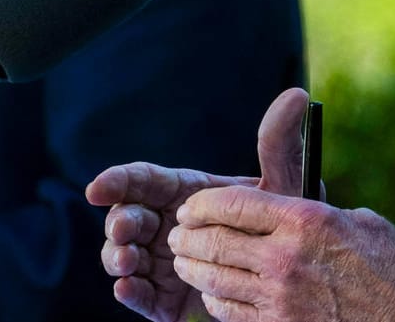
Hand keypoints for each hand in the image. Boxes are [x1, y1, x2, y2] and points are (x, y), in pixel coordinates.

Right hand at [87, 87, 312, 321]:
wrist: (291, 278)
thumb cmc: (280, 225)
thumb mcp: (281, 185)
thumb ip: (279, 144)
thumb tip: (297, 96)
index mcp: (183, 193)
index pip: (141, 181)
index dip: (116, 180)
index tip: (97, 187)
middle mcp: (165, 225)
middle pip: (127, 217)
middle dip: (118, 220)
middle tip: (125, 228)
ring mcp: (162, 263)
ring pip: (124, 255)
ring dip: (117, 256)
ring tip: (127, 261)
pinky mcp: (165, 299)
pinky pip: (140, 296)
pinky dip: (129, 292)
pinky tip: (127, 287)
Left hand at [170, 189, 394, 321]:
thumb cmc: (391, 266)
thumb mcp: (355, 220)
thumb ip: (312, 211)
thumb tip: (280, 207)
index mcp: (305, 219)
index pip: (233, 203)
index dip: (202, 205)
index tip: (190, 207)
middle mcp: (286, 256)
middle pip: (214, 241)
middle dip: (186, 237)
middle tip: (177, 235)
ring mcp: (281, 297)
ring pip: (214, 279)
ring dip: (192, 268)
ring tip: (184, 261)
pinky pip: (229, 312)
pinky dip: (214, 299)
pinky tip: (212, 292)